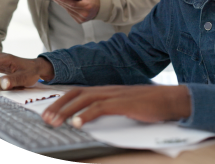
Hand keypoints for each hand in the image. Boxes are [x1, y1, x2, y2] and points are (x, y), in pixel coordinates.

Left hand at [41, 85, 190, 128]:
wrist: (169, 100)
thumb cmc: (149, 105)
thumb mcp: (124, 106)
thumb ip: (109, 110)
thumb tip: (90, 120)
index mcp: (106, 90)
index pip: (78, 92)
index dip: (62, 101)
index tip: (49, 112)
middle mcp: (107, 90)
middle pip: (76, 94)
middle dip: (58, 105)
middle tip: (45, 119)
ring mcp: (115, 95)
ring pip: (84, 99)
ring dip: (67, 111)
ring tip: (54, 122)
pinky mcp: (123, 103)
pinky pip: (100, 107)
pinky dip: (86, 115)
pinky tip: (77, 124)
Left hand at [50, 0, 99, 23]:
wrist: (100, 7)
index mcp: (87, 6)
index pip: (73, 4)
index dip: (64, 0)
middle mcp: (84, 14)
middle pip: (69, 7)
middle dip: (60, 1)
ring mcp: (82, 19)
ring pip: (68, 11)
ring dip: (62, 4)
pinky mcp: (79, 21)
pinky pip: (70, 13)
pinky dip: (67, 8)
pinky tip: (63, 3)